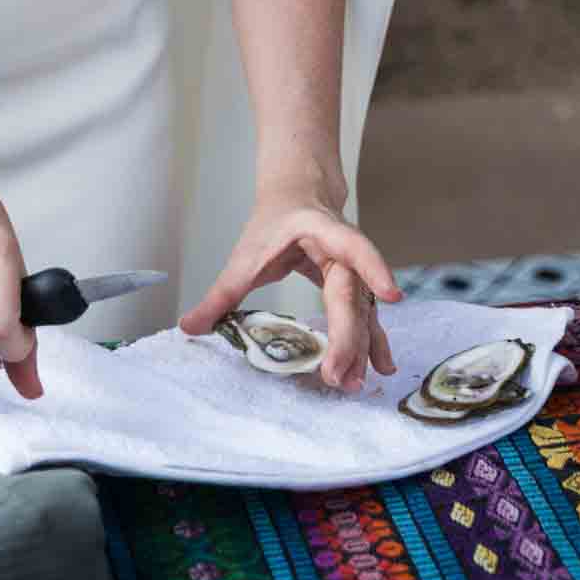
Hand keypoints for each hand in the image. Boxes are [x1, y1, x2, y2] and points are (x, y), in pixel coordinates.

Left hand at [178, 188, 400, 392]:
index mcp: (322, 231)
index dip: (372, 266)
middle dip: (349, 337)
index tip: (391, 294)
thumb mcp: (246, 254)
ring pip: (364, 311)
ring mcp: (354, 271)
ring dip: (362, 347)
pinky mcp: (354, 288)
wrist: (297, 196)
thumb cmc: (275, 223)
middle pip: (353, 294)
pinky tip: (381, 367)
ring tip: (356, 383)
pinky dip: (371, 342)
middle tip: (339, 376)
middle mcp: (346, 252)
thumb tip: (189, 326)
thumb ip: (221, 292)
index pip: (352, 245)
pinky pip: (366, 316)